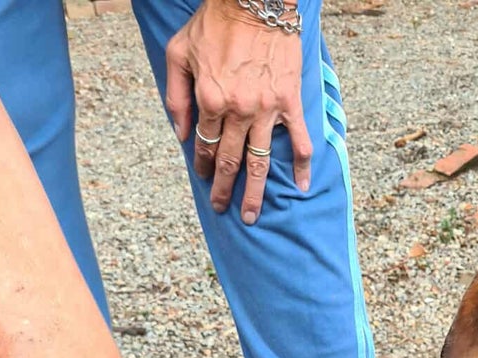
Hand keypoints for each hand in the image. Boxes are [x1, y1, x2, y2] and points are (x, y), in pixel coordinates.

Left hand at [165, 0, 311, 224]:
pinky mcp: (289, 102)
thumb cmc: (214, 22)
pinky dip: (302, 166)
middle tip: (223, 210)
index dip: (203, 165)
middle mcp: (237, 110)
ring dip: (255, 193)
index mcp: (209, 99)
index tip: (204, 179)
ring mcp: (266, 109)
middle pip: (230, 162)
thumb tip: (179, 133)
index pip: (204, 145)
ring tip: (251, 214)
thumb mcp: (179, 52)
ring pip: (260, 162)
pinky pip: (299, 141)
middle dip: (224, 190)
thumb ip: (175, 95)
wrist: (254, 0)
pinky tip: (302, 186)